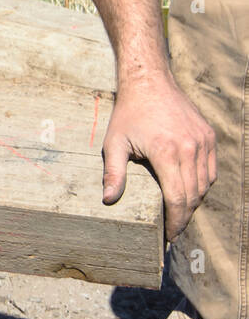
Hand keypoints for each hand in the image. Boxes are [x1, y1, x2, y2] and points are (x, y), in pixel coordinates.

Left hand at [101, 71, 216, 239]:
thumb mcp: (114, 143)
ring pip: (205, 183)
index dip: (176, 221)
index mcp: (167, 152)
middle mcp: (190, 148)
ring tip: (180, 212)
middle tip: (173, 229)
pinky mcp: (209, 136)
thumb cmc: (128, 114)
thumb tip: (108, 200)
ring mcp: (203, 142)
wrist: (149, 82)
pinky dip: (203, 183)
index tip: (169, 235)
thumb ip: (113, 173)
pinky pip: (211, 169)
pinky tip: (190, 191)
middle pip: (194, 194)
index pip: (178, 198)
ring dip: (195, 201)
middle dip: (185, 216)